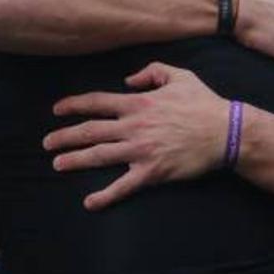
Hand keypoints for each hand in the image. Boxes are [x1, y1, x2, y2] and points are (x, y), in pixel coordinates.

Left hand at [45, 63, 231, 209]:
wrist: (226, 132)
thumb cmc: (204, 103)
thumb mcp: (180, 76)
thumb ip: (152, 71)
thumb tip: (128, 80)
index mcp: (139, 103)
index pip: (98, 102)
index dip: (74, 105)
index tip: (57, 110)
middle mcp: (134, 127)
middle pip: (91, 131)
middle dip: (65, 136)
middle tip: (47, 143)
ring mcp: (141, 151)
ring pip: (99, 156)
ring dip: (75, 160)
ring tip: (57, 164)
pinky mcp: (152, 172)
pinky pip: (124, 186)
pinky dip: (105, 196)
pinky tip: (90, 202)